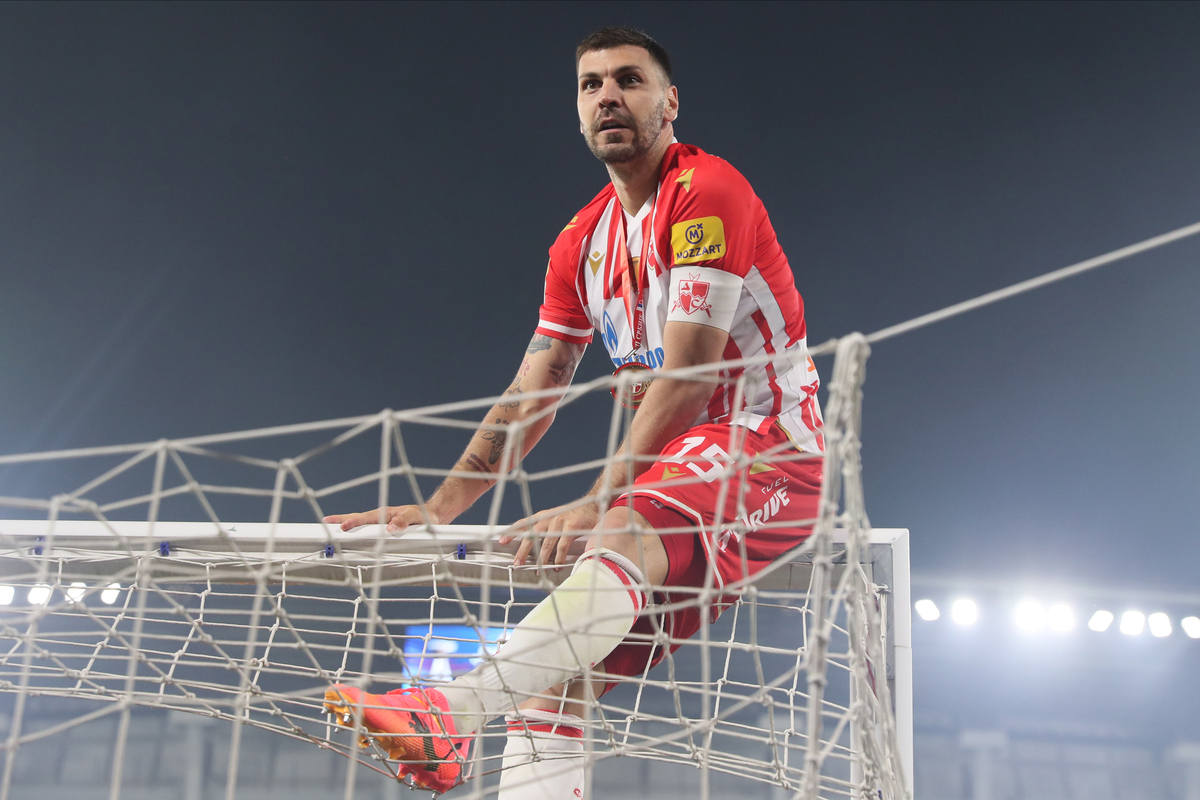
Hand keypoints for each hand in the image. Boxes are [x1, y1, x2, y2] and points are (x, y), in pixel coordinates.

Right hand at [322, 505, 437, 532]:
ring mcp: (381, 522)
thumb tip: (390, 529)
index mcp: (385, 514)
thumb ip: (404, 522)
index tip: (342, 527)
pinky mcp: (383, 527)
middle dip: (341, 519)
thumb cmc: (424, 516)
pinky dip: (355, 529)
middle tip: (325, 522)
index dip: (353, 523)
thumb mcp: (417, 518)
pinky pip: (367, 528)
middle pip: (357, 517)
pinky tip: (350, 534)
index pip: (365, 518)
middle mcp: (381, 516)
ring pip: (360, 522)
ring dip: (345, 523)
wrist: (432, 515)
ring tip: (331, 527)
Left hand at [498, 500, 599, 568]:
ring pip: (546, 544)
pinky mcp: (571, 527)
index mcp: (542, 516)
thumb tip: (531, 546)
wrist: (590, 506)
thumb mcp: (554, 519)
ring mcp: (560, 522)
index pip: (523, 523)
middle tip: (517, 563)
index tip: (501, 541)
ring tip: (538, 571)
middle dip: (523, 551)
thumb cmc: (571, 516)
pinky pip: (562, 547)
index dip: (512, 532)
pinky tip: (557, 566)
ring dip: (541, 559)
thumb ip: (544, 529)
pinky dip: (559, 558)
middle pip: (531, 536)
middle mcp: (549, 518)